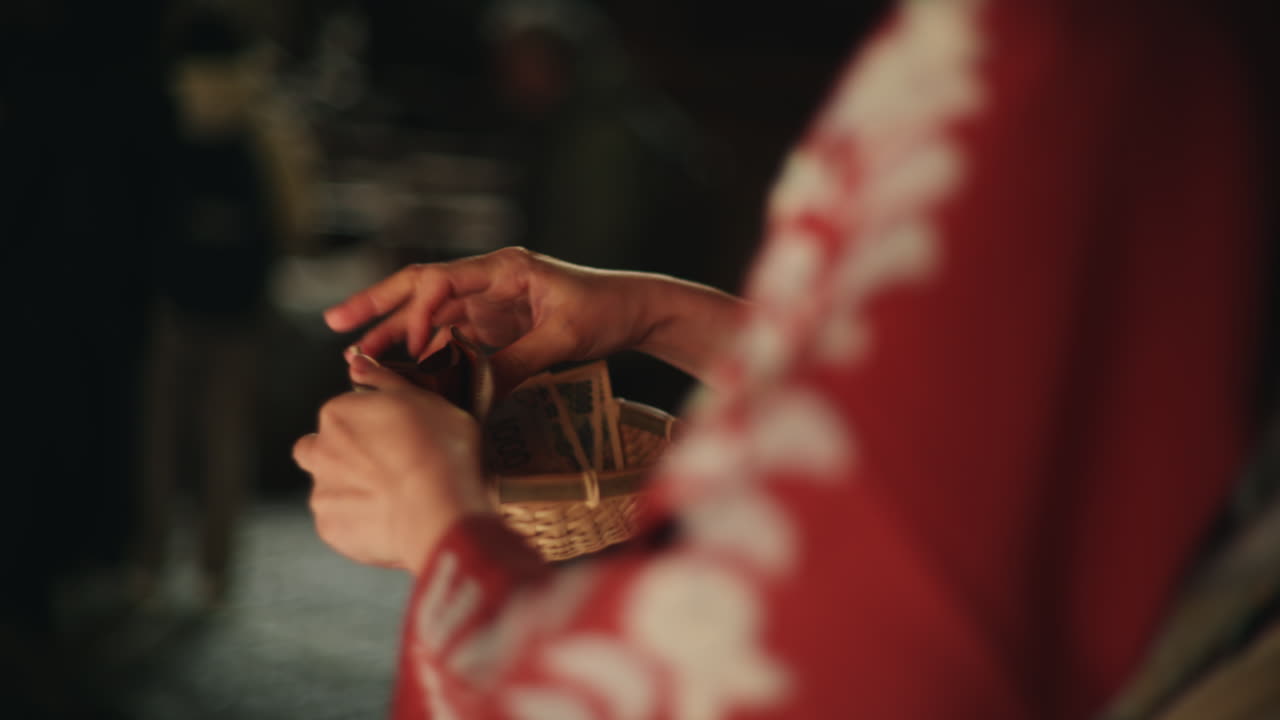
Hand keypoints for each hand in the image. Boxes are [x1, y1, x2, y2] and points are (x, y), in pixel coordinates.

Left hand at [293, 355, 491, 573]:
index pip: (341, 415)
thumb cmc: (441, 449)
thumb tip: (357, 361)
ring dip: (350, 492)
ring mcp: (322, 491)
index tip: (392, 440)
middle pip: (317, 450)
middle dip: (339, 458)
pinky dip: (359, 524)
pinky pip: (339, 524)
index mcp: (339, 412)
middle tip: (382, 470)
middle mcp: (320, 449)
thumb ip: (384, 379)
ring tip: (391, 500)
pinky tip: (389, 521)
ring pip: (328, 489)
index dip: (367, 428)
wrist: (441, 509)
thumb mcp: (424, 399)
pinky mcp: (330, 529)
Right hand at [324, 247, 655, 392]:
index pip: (443, 280)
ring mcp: (489, 301)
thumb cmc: (606, 311)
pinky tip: (401, 370)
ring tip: (355, 356)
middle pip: (421, 286)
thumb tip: (476, 396)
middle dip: (377, 303)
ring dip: (394, 333)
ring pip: (429, 314)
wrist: (634, 310)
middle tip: (334, 322)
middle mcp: (488, 280)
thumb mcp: (564, 338)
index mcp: (504, 268)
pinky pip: (449, 335)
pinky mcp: (494, 323)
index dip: (419, 311)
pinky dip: (425, 351)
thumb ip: (518, 362)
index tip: (411, 347)